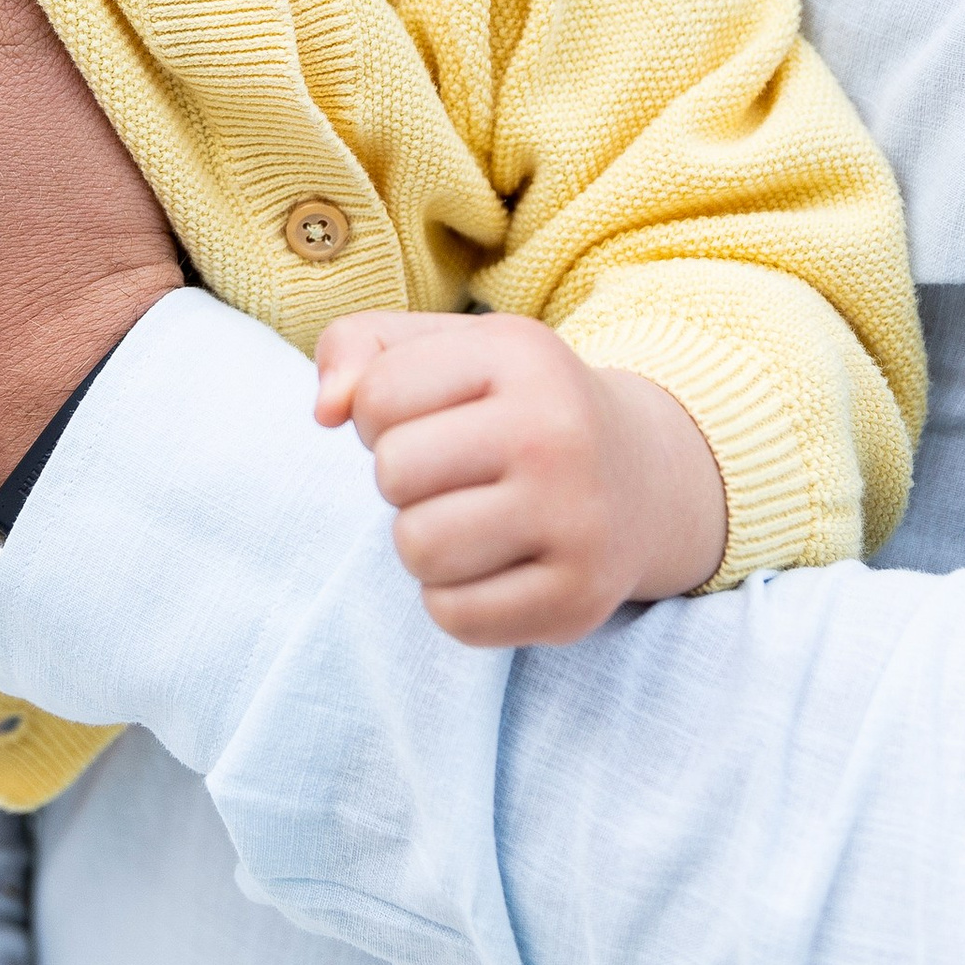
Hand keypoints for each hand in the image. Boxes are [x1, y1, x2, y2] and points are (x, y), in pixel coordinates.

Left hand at [313, 310, 727, 643]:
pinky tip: (494, 564)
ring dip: (423, 541)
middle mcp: (557, 432)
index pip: (375, 396)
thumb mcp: (444, 347)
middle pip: (393, 474)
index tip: (433, 418)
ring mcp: (576, 521)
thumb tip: (325, 411)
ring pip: (418, 549)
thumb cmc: (511, 404)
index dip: (380, 414)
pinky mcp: (578, 599)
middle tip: (453, 475)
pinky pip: (455, 618)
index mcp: (519, 353)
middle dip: (402, 479)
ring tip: (468, 518)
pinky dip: (454, 598)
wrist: (639, 475)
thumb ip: (357, 347)